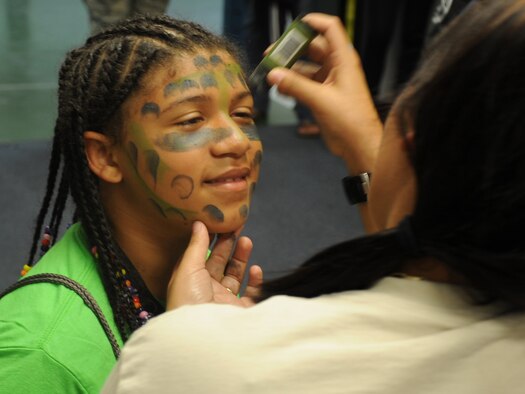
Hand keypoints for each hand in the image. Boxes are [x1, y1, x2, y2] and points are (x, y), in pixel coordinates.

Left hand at [166, 221, 262, 309]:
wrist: (204, 337)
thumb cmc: (188, 303)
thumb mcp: (187, 269)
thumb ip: (196, 246)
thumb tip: (198, 224)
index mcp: (190, 281)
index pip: (201, 256)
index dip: (210, 239)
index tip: (220, 222)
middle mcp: (206, 291)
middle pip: (219, 263)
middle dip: (228, 244)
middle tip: (236, 226)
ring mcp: (225, 301)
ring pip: (235, 274)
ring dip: (241, 257)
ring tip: (246, 240)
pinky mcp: (241, 311)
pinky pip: (251, 292)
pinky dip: (255, 280)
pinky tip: (256, 268)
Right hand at [267, 13, 381, 173]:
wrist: (359, 145)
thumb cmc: (349, 120)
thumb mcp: (320, 100)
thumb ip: (295, 86)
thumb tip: (273, 74)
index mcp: (343, 60)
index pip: (330, 29)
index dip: (313, 22)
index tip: (293, 26)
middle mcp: (337, 67)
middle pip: (312, 47)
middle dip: (292, 49)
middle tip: (271, 55)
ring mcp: (329, 81)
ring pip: (306, 67)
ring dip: (289, 70)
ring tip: (272, 75)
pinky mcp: (323, 96)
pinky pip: (304, 84)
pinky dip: (292, 84)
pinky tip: (280, 89)